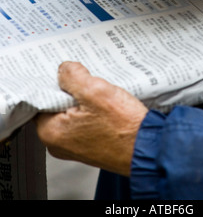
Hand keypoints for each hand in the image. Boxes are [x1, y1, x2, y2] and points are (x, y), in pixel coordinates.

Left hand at [35, 61, 147, 176]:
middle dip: (71, 90)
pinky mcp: (89, 144)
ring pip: (71, 111)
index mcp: (52, 132)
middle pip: (56, 104)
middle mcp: (59, 143)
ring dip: (84, 99)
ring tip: (100, 93)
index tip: (68, 72)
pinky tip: (105, 104)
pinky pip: (83, 120)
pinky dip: (92, 109)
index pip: (41, 98)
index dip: (55, 81)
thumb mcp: (95, 91)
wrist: (148, 147)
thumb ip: (73, 76)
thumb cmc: (124, 128)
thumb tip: (64, 69)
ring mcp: (75, 145)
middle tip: (88, 81)